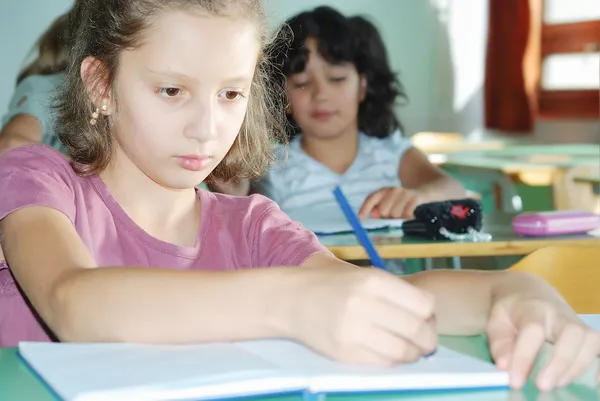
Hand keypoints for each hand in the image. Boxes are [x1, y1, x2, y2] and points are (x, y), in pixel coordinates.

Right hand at [290, 265, 437, 365]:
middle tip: (424, 341)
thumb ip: (394, 290)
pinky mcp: (344, 352)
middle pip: (417, 330)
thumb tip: (429, 313)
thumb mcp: (363, 275)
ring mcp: (353, 330)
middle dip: (427, 339)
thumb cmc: (332, 285)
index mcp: (373, 281)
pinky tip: (387, 351)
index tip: (425, 318)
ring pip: (403, 351)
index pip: (424, 304)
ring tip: (408, 349)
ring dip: (412, 354)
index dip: (430, 315)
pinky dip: (392, 360)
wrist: (291, 299)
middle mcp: (364, 304)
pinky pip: (382, 362)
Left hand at [359, 187, 422, 219]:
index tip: (360, 218)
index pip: (371, 199)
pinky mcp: (415, 198)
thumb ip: (380, 209)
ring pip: (395, 214)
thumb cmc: (405, 201)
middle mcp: (393, 190)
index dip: (365, 209)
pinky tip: (411, 215)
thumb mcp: (391, 203)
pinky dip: (408, 217)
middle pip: (383, 210)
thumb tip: (374, 214)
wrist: (427, 191)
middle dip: (387, 218)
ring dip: (399, 218)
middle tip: (394, 217)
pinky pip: (406, 214)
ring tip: (404, 214)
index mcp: (385, 191)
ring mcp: (404, 193)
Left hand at [487, 295, 599, 390]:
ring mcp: (576, 322)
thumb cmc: (511, 311)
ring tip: (556, 384)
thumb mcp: (496, 321)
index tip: (515, 381)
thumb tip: (505, 366)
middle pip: (570, 333)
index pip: (533, 330)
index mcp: (533, 308)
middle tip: (542, 385)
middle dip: (560, 361)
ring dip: (576, 366)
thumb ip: (499, 343)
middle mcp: (559, 314)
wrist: (527, 292)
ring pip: (589, 340)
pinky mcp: (586, 334)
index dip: (525, 356)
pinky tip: (594, 381)